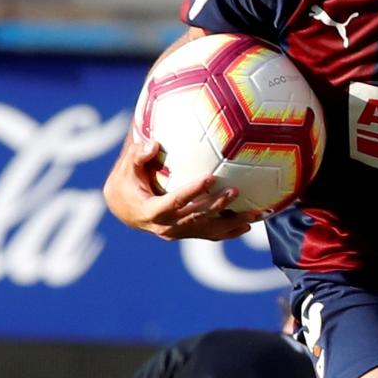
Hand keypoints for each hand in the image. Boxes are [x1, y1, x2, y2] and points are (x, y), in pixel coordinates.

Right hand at [102, 134, 262, 240]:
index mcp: (151, 211)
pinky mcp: (186, 234)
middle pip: (195, 217)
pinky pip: (209, 235)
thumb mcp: (126, 168)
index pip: (174, 202)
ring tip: (254, 214)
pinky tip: (248, 225)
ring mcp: (177, 233)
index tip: (210, 178)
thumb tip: (153, 143)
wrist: (124, 210)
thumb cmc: (126, 182)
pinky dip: (229, 232)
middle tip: (235, 191)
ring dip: (231, 223)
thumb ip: (138, 155)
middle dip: (217, 205)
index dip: (192, 191)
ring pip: (207, 230)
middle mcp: (166, 226)